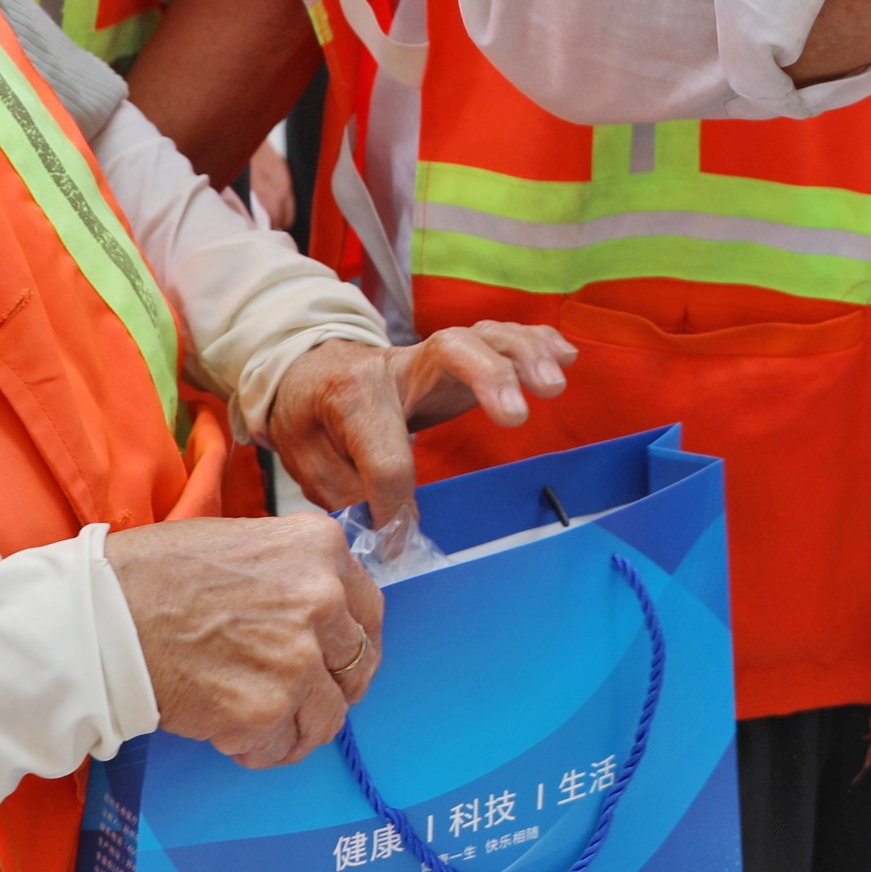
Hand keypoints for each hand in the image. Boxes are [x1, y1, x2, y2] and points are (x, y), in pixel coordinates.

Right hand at [103, 512, 381, 768]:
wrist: (102, 615)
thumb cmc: (157, 574)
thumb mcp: (245, 542)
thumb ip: (295, 574)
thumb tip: (322, 613)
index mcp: (321, 549)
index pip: (369, 611)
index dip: (352, 642)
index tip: (335, 660)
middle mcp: (324, 599)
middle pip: (358, 666)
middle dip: (331, 688)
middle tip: (297, 697)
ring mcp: (299, 657)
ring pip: (329, 716)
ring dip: (297, 726)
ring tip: (255, 721)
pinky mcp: (266, 708)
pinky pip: (281, 747)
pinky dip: (258, 749)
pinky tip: (226, 731)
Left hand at [261, 327, 579, 535]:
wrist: (310, 371)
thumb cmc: (310, 417)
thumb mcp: (304, 459)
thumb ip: (346, 492)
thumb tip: (394, 528)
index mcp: (351, 395)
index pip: (384, 453)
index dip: (392, 502)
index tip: (394, 535)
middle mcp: (398, 366)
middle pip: (449, 350)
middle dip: (488, 378)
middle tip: (517, 419)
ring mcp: (432, 357)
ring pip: (484, 336)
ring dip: (524, 356)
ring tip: (553, 387)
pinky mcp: (459, 359)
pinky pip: (502, 337)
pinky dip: (538, 342)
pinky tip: (566, 356)